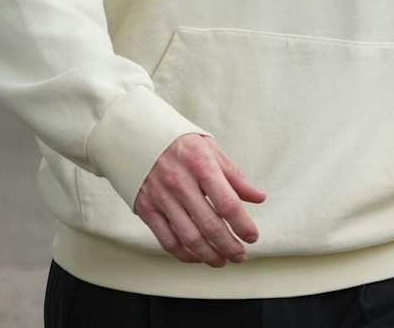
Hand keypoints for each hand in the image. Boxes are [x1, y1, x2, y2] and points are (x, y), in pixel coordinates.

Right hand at [132, 134, 266, 267]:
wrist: (135, 134)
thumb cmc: (178, 141)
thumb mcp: (210, 148)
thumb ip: (234, 176)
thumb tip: (258, 197)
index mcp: (201, 165)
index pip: (227, 202)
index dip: (242, 224)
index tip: (252, 236)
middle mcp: (180, 183)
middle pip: (209, 224)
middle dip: (228, 245)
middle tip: (240, 255)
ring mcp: (161, 197)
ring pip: (188, 237)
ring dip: (208, 254)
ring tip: (222, 260)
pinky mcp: (146, 208)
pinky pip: (166, 239)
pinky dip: (183, 253)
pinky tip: (196, 257)